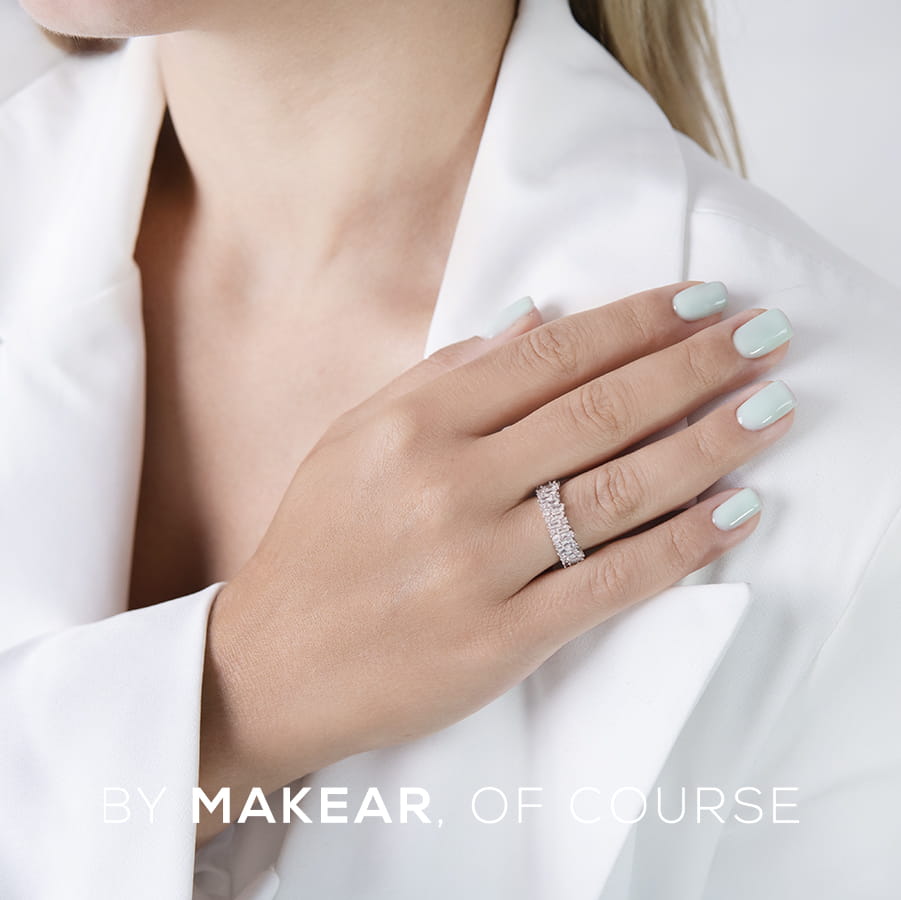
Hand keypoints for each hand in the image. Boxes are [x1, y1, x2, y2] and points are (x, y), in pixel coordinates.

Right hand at [198, 281, 793, 837]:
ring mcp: (478, 565)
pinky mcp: (501, 639)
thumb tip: (534, 316)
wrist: (275, 664)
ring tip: (770, 411)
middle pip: (598, 411)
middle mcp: (449, 485)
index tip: (702, 300)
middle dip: (694, 367)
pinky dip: (681, 547)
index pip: (549, 355)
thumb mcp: (354, 437)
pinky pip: (610, 584)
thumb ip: (442, 375)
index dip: (635, 323)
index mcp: (413, 426)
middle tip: (763, 337)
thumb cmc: (316, 545)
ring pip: (618, 492)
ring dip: (708, 446)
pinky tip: (733, 513)